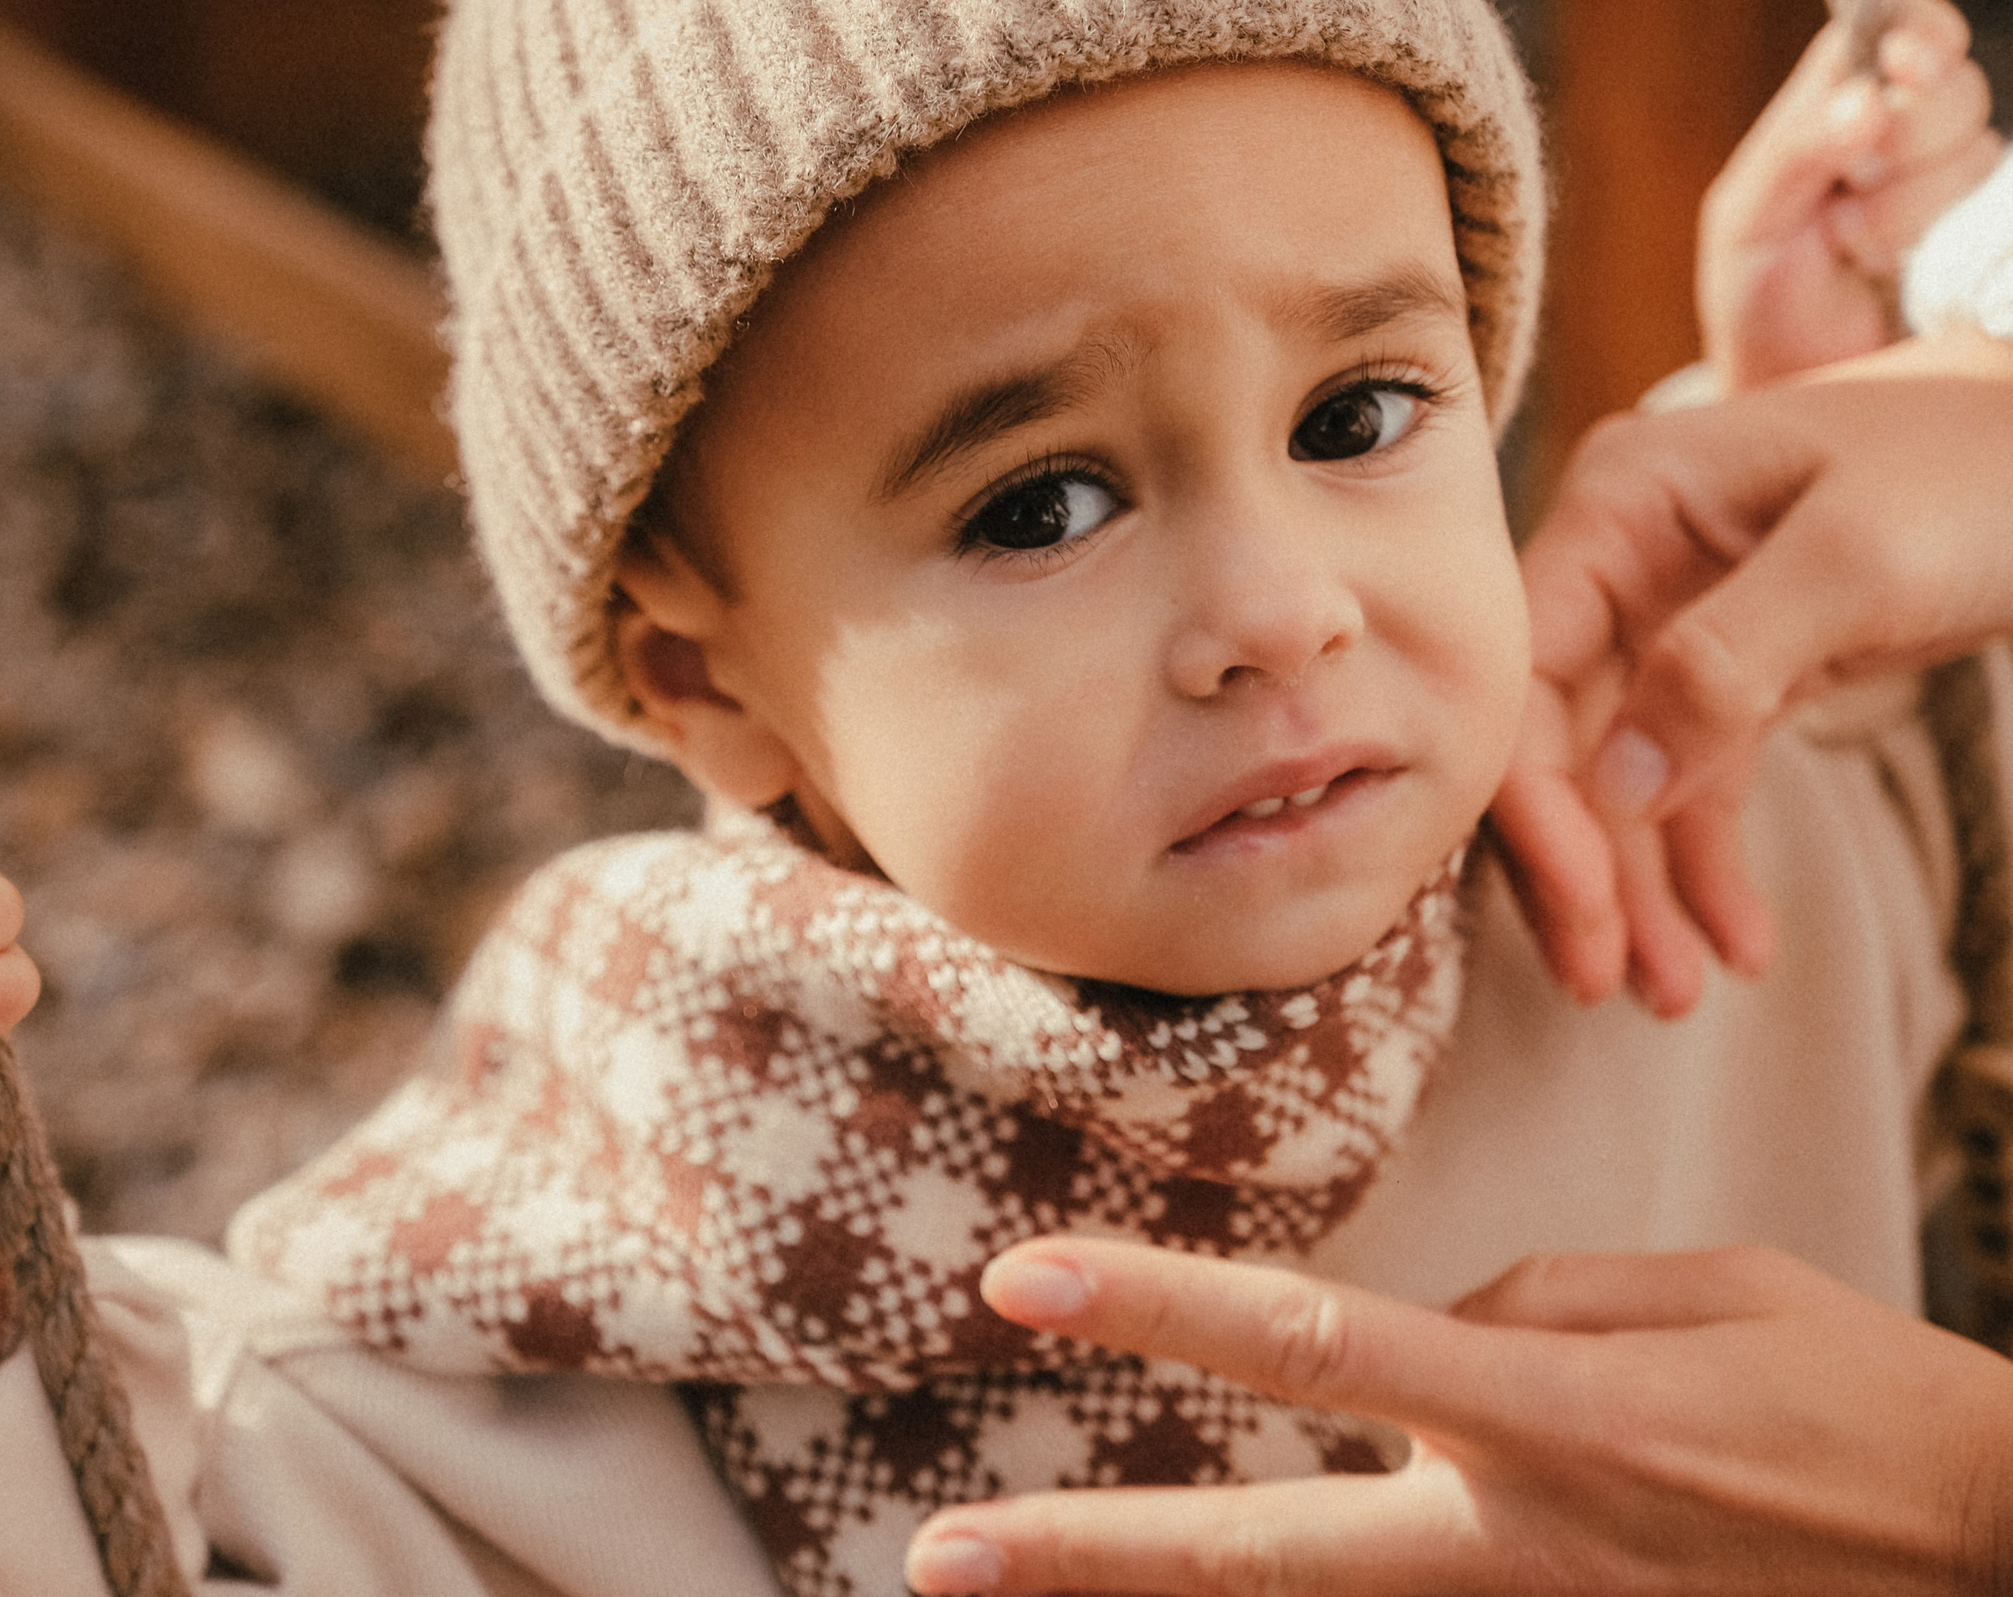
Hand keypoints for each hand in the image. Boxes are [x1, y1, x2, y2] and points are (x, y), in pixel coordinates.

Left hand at [902, 1238, 2012, 1595]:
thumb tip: (1421, 1342)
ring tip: (1021, 1591)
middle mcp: (1520, 1540)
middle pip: (1261, 1558)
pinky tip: (1214, 1590)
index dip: (1156, 1309)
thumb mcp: (1708, 1291)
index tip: (1023, 1280)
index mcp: (1551, 1416)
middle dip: (1090, 1559)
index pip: (1308, 1348)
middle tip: (938, 1559)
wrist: (1998, 1554)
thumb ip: (1530, 1306)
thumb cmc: (1859, 1397)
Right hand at [1493, 331, 2012, 1012]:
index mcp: (1625, 500)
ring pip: (1622, 778)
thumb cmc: (1990, 463)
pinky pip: (1696, 784)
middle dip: (1582, 866)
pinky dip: (1707, 867)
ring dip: (1641, 891)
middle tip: (1607, 982)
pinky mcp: (1741, 670)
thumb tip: (1617, 788)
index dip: (1534, 793)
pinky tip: (1737, 943)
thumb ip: (1725, 662)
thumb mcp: (1861, 556)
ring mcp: (1678, 616)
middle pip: (1560, 736)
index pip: (1528, 665)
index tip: (1580, 904)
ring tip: (1673, 994)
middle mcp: (1628, 558)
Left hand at [1701, 0, 1997, 389]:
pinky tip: (1906, 275)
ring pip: (1979, 153)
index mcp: (1841, 106)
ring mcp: (1956, 184)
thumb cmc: (1758, 295)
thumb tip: (1867, 97)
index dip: (1919, 32)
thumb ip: (1795, 152)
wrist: (1796, 389)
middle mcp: (1909, 134)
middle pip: (1952, 86)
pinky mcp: (1990, 234)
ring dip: (1914, 210)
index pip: (1903, 26)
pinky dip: (1952, 244)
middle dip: (1906, 140)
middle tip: (1847, 202)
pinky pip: (2003, 210)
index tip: (1905, 63)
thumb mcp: (1747, 223)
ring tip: (1859, 253)